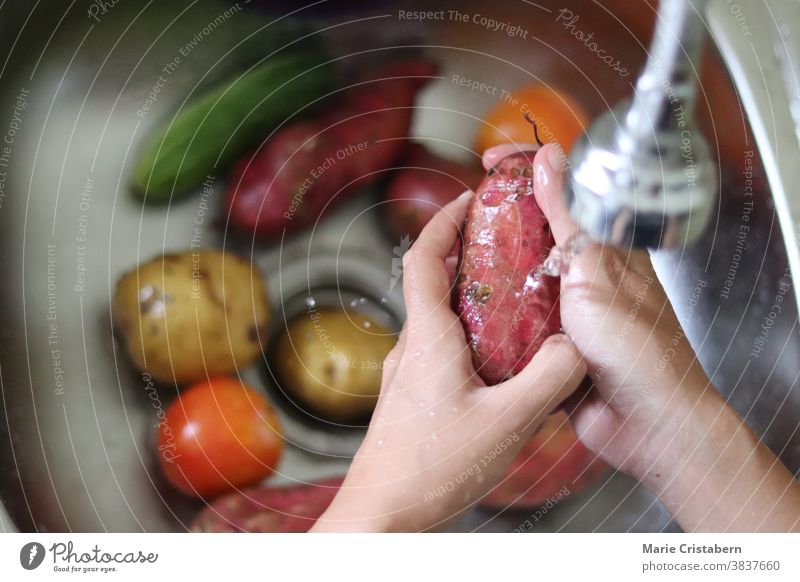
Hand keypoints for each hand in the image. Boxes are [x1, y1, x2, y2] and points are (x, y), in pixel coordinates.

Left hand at [312, 190, 585, 531]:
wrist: (384, 515)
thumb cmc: (430, 468)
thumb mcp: (508, 421)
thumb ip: (549, 377)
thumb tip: (575, 347)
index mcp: (428, 337)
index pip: (425, 257)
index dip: (443, 220)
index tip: (467, 199)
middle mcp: (412, 348)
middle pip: (434, 283)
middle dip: (467, 256)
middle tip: (506, 244)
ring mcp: (409, 375)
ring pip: (440, 320)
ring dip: (471, 301)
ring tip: (515, 302)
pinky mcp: (414, 399)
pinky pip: (442, 352)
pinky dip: (469, 338)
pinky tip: (501, 364)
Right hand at [492, 142, 799, 531]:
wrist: (646, 423)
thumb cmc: (636, 345)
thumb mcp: (595, 269)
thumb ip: (569, 217)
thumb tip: (549, 158)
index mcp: (604, 248)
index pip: (563, 192)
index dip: (526, 170)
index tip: (490, 160)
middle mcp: (583, 274)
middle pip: (535, 232)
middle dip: (498, 217)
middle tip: (462, 210)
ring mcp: (564, 310)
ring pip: (519, 276)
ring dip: (490, 266)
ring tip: (454, 254)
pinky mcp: (548, 345)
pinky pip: (513, 321)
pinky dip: (493, 312)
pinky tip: (467, 306)